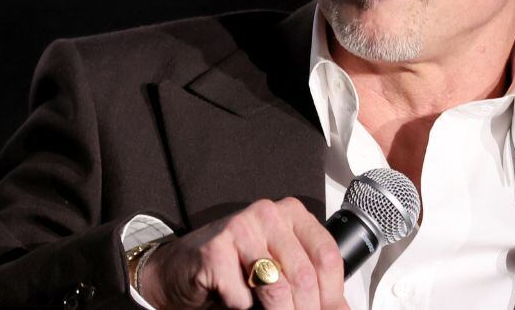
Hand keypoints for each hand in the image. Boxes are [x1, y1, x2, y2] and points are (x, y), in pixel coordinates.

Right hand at [138, 197, 347, 309]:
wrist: (182, 268)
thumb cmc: (234, 267)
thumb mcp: (281, 268)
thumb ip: (311, 282)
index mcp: (292, 214)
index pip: (327, 256)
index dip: (332, 294)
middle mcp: (268, 214)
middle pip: (304, 275)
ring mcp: (240, 229)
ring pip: (277, 286)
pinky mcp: (214, 251)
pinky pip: (241, 295)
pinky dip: (242, 307)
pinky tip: (235, 300)